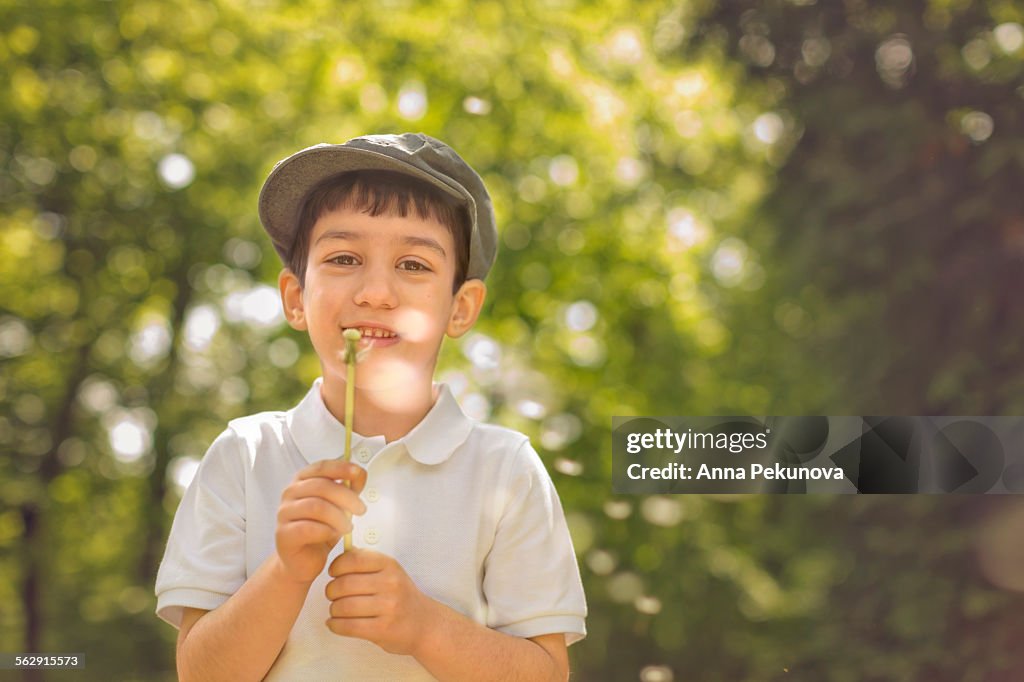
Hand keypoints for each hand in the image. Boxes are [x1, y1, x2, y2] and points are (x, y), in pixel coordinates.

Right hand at [275, 459, 367, 584]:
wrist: (302, 560)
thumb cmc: (320, 530)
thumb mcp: (338, 506)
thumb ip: (348, 489)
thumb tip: (359, 474)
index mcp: (303, 481)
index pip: (321, 467)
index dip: (341, 468)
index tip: (358, 473)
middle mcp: (290, 493)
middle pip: (321, 486)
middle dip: (347, 497)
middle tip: (361, 509)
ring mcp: (284, 513)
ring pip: (316, 507)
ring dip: (338, 517)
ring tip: (348, 527)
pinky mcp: (283, 534)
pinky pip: (307, 528)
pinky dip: (326, 531)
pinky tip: (333, 535)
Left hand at [324, 548, 436, 655]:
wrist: (424, 623)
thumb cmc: (401, 596)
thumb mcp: (390, 571)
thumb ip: (367, 561)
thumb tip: (342, 552)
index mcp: (390, 565)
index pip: (354, 559)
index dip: (336, 566)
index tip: (333, 573)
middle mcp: (390, 584)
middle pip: (344, 584)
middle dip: (331, 590)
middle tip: (332, 594)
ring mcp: (388, 607)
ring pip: (343, 606)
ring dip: (333, 609)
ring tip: (336, 610)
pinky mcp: (383, 629)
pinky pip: (348, 626)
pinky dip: (335, 625)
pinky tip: (334, 623)